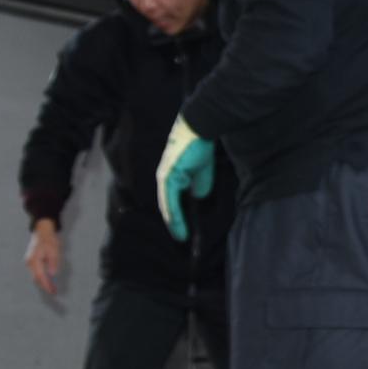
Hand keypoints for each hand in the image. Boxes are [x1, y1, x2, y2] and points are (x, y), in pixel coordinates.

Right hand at [24, 219, 61, 295]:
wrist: (42, 232)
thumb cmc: (49, 240)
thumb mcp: (54, 250)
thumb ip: (53, 262)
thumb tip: (52, 274)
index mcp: (34, 260)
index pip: (40, 276)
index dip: (46, 285)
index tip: (51, 291)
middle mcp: (29, 262)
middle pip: (36, 278)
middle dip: (45, 286)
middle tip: (54, 292)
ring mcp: (29, 262)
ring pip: (35, 276)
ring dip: (43, 282)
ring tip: (52, 288)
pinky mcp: (30, 262)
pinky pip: (35, 272)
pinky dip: (41, 277)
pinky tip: (47, 280)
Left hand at [155, 115, 215, 242]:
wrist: (199, 128)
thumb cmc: (200, 144)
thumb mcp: (202, 170)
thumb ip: (200, 185)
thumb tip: (197, 199)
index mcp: (173, 176)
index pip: (173, 201)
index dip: (179, 218)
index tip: (185, 233)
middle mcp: (165, 178)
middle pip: (168, 207)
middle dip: (175, 224)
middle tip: (182, 240)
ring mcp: (165, 178)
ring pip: (167, 207)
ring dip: (174, 224)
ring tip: (181, 239)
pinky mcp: (167, 177)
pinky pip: (169, 201)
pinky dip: (174, 216)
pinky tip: (178, 228)